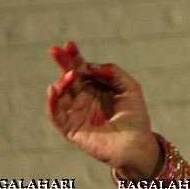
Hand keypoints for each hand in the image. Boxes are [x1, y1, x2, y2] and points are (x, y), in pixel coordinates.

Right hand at [46, 41, 159, 178]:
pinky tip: (53, 91)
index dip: (75, 57)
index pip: (82, 69)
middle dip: (62, 63)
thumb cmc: (136, 116)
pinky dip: (52, 103)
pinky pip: (57, 115)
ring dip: (61, 83)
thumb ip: (113, 73)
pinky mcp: (71, 129)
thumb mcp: (130, 88)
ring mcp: (76, 113)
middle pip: (69, 78)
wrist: (137, 144)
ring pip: (61, 95)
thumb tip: (91, 65)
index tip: (69, 44)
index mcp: (96, 87)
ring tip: (69, 75)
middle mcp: (83, 98)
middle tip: (55, 50)